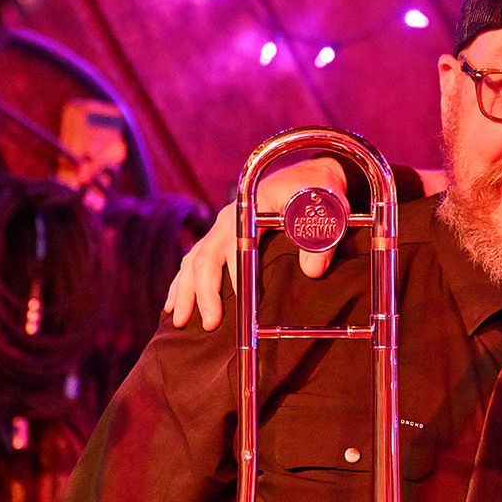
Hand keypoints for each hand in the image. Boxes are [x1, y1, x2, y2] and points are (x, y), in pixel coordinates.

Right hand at [164, 156, 347, 330]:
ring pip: (193, 261)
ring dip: (184, 291)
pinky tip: (174, 305)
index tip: (238, 305)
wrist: (308, 176)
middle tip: (209, 324)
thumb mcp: (326, 210)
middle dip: (203, 293)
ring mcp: (222, 229)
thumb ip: (321, 239)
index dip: (233, 276)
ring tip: (179, 321)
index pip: (233, 247)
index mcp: (249, 210)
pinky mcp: (221, 238)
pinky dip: (183, 283)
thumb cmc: (316, 192)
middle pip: (205, 258)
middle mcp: (228, 220)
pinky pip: (194, 261)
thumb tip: (312, 271)